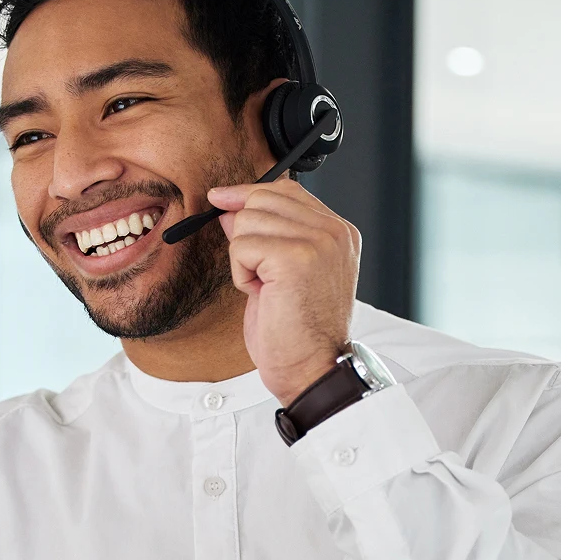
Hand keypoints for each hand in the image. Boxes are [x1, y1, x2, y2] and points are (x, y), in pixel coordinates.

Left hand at [208, 178, 358, 405]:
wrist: (311, 369)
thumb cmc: (297, 333)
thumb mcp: (283, 274)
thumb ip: (267, 236)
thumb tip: (229, 209)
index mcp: (338, 233)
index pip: (286, 191)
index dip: (248, 194)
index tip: (222, 200)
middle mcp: (334, 232)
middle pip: (263, 199)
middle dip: (244, 234)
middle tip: (256, 273)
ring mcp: (318, 242)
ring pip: (248, 221)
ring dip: (244, 259)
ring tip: (265, 289)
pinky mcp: (295, 257)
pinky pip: (242, 246)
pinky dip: (241, 273)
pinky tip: (261, 294)